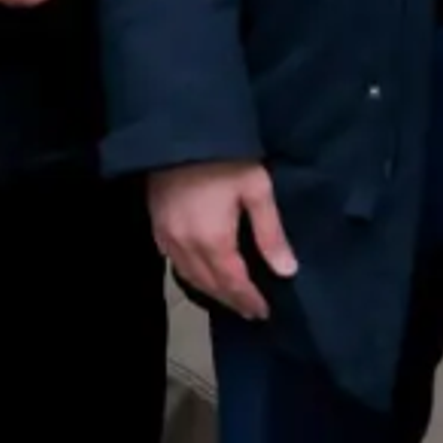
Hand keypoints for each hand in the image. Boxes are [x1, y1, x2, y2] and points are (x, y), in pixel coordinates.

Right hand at [149, 159, 297, 320]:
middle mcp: (186, 245)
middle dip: (231, 299)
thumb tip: (286, 271)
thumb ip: (270, 233)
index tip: (264, 312)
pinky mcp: (156, 222)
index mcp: (213, 240)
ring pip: (189, 275)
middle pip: (210, 284)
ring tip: (228, 296)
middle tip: (249, 310)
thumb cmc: (223, 158)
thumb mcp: (256, 189)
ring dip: (210, 289)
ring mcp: (166, 234)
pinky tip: (198, 271)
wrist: (178, 129)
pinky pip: (172, 260)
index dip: (249, 300)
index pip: (233, 283)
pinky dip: (189, 273)